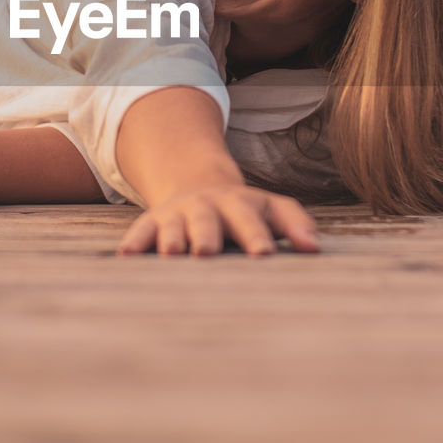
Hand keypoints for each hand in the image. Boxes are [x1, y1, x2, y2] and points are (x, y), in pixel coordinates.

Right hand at [117, 184, 319, 256]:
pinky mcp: (155, 222)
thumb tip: (315, 248)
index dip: (257, 235)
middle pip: (208, 221)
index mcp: (241, 205)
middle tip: (207, 252)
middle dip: (207, 235)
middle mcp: (208, 207)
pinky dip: (136, 242)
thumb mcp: (272, 209)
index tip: (264, 254)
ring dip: (172, 238)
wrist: (199, 186)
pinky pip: (142, 231)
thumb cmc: (246, 211)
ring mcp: (180, 214)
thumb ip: (296, 224)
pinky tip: (127, 256)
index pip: (251, 219)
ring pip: (174, 226)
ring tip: (171, 253)